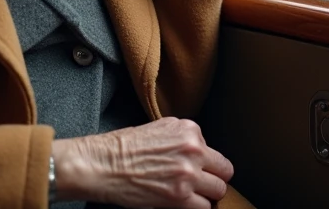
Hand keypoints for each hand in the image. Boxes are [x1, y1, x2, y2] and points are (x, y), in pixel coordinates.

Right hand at [52, 117, 233, 208]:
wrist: (103, 164)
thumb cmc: (123, 147)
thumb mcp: (159, 128)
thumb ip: (183, 138)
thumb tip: (198, 152)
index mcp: (189, 130)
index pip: (214, 151)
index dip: (206, 164)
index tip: (196, 170)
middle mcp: (194, 149)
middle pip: (224, 171)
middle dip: (212, 179)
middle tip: (199, 186)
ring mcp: (189, 173)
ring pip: (218, 191)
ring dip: (206, 195)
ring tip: (191, 197)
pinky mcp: (180, 197)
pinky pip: (205, 208)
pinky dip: (196, 208)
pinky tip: (183, 204)